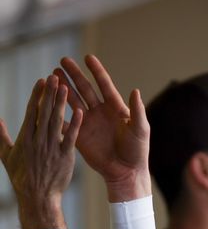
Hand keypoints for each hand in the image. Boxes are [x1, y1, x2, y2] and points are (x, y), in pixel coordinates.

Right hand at [0, 76, 82, 228]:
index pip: (31, 111)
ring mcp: (52, 147)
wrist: (37, 197)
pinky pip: (71, 137)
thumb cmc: (21, 177)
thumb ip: (1, 136)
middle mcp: (38, 140)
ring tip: (66, 87)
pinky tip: (80, 111)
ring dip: (61, 103)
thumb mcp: (6, 155)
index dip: (37, 95)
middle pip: (44, 112)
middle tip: (55, 77)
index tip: (42, 81)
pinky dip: (76, 124)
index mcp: (25, 138)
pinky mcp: (65, 156)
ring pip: (57, 121)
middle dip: (50, 94)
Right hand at [56, 55, 149, 201]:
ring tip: (52, 76)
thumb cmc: (137, 151)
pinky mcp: (80, 135)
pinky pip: (66, 121)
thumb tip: (135, 90)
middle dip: (74, 75)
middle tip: (62, 61)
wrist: (126, 172)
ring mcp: (89, 123)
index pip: (104, 85)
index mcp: (116, 108)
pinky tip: (46, 101)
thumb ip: (137, 110)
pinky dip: (57, 112)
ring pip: (73, 101)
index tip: (87, 57)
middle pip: (85, 89)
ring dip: (63, 89)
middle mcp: (101, 112)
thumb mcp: (140, 129)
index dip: (96, 71)